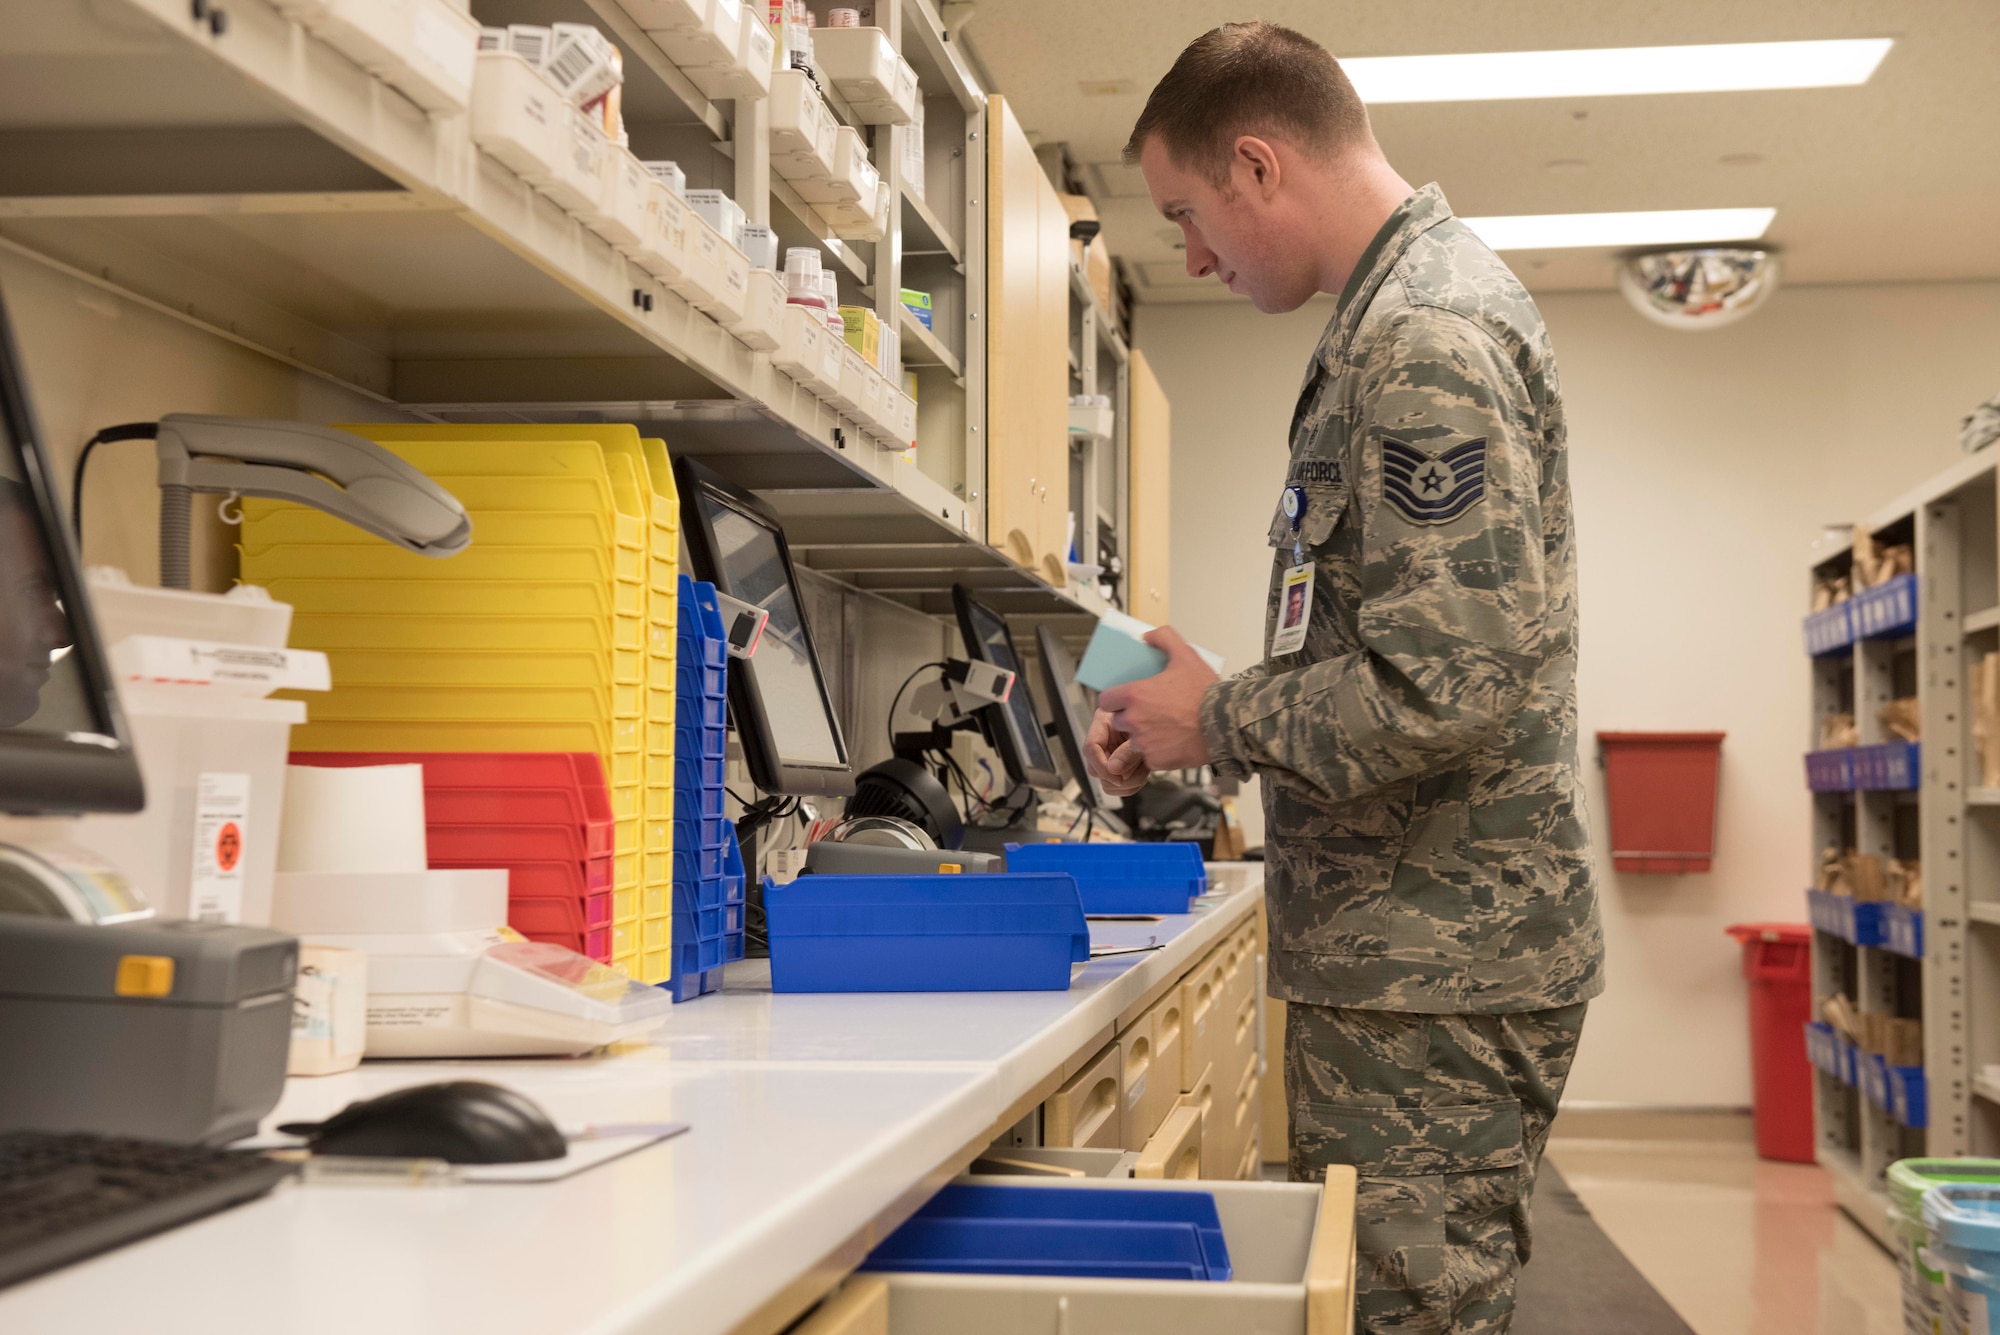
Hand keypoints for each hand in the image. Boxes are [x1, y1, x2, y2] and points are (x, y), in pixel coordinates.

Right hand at [1085, 708, 1150, 797]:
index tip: (1118, 778)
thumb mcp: (1142, 731)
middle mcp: (1103, 741)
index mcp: (1103, 724)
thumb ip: (1127, 750)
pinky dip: (1131, 786)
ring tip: (1144, 770)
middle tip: (1139, 771)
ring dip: (1127, 783)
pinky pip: (1117, 786)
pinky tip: (1143, 773)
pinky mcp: (1118, 767)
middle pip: (1096, 769)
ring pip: (1106, 782)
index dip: (1102, 766)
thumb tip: (1112, 769)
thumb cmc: (1153, 718)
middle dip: (1118, 777)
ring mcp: (1109, 755)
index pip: (1091, 749)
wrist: (1165, 722)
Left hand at [1095, 627, 1218, 773]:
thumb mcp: (1186, 656)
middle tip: (1151, 713)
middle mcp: (1134, 720)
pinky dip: (1159, 752)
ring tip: (1165, 729)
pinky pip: (1150, 757)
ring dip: (1144, 736)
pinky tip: (1174, 743)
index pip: (1105, 701)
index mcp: (1135, 695)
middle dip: (1130, 718)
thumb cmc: (1205, 692)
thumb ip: (1164, 639)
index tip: (1126, 700)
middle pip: (1118, 721)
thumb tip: (1147, 636)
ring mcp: (1144, 743)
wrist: (1226, 723)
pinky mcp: (1156, 760)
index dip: (1114, 700)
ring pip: (1134, 741)